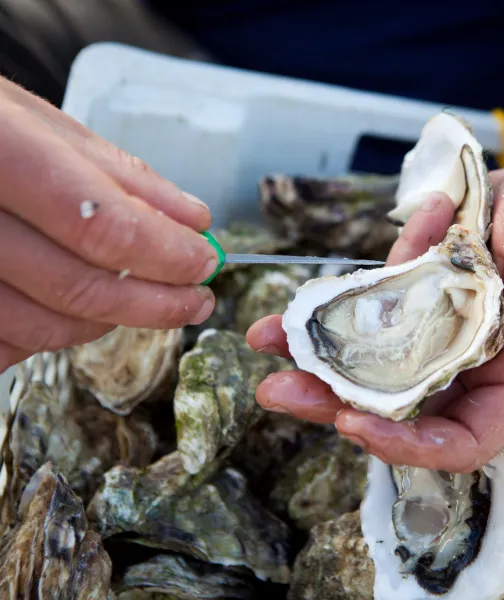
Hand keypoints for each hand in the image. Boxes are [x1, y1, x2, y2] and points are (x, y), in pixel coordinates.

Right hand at [0, 78, 218, 371]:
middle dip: (157, 303)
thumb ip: (118, 175)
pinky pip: (4, 344)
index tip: (206, 262)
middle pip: (79, 288)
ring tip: (144, 299)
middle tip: (197, 299)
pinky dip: (51, 333)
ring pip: (43, 327)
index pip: (103, 226)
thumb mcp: (37, 122)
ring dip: (109, 321)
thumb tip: (194, 219)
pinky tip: (75, 309)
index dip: (167, 255)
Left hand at [247, 157, 503, 471]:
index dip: (412, 446)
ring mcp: (435, 337)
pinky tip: (292, 305)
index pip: (464, 439)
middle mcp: (471, 368)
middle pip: (402, 411)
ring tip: (266, 343)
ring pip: (372, 368)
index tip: (357, 424)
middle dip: (339, 405)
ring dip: (318, 362)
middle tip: (280, 390)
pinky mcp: (411, 303)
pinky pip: (367, 315)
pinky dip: (330, 310)